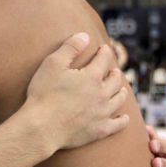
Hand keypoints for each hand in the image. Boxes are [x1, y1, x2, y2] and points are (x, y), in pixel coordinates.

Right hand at [23, 33, 128, 153]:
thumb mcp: (52, 64)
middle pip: (116, 80)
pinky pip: (118, 125)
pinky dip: (123, 120)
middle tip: (113, 70)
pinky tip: (124, 117)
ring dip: (121, 92)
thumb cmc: (44, 94)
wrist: (41, 127)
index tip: (104, 49)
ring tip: (121, 89)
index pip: (104, 59)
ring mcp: (103, 113)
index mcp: (92, 77)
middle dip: (115, 72)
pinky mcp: (100, 130)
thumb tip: (85, 36)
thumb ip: (70, 48)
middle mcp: (102, 94)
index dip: (105, 52)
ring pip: (119, 100)